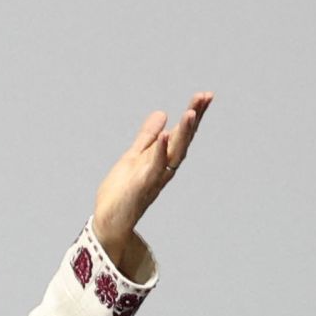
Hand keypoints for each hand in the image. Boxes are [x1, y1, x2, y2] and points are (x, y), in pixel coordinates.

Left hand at [92, 92, 213, 262]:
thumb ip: (147, 137)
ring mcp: (154, 177)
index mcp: (162, 159)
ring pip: (174, 152)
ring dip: (183, 133)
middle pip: (183, 139)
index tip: (205, 95)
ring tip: (190, 112)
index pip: (181, 133)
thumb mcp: (134, 156)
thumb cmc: (122, 191)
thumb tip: (161, 114)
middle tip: (206, 96)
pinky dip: (161, 151)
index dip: (193, 115)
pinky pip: (154, 167)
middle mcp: (164, 167)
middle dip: (194, 118)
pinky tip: (166, 135)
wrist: (109, 220)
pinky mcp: (142, 186)